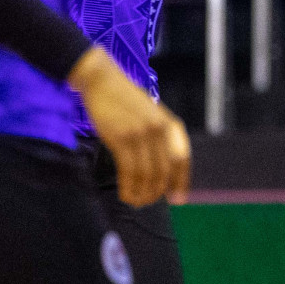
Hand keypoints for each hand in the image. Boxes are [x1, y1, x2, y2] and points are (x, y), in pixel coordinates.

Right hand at [68, 46, 190, 205]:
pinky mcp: (121, 138)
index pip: (182, 159)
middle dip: (157, 191)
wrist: (102, 81)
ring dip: (142, 193)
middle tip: (147, 202)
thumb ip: (159, 136)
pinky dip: (128, 187)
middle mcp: (159, 130)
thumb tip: (163, 167)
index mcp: (170, 124)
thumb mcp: (151, 114)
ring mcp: (140, 134)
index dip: (181, 182)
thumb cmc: (125, 99)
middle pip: (164, 171)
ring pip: (146, 174)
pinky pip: (129, 171)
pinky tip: (126, 194)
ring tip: (135, 201)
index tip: (177, 199)